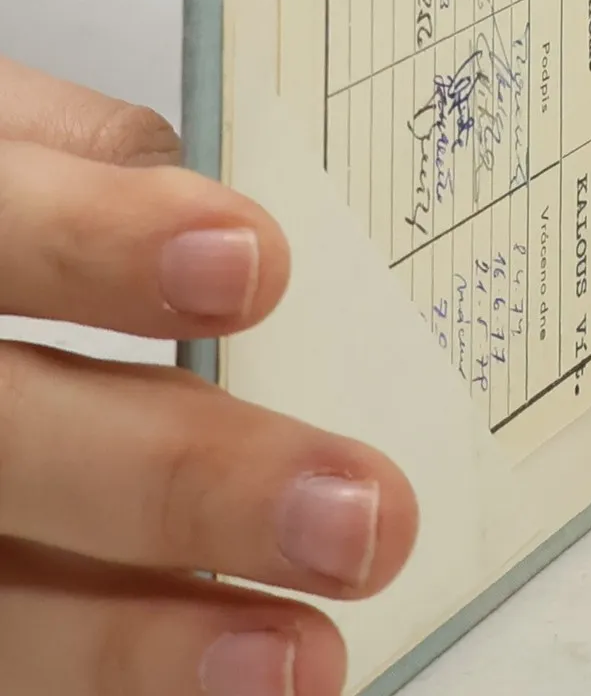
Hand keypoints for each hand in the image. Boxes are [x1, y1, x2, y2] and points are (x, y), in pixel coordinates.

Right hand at [0, 55, 417, 694]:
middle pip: (7, 446)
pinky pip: (3, 671)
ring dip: (140, 648)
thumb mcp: (4, 145)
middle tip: (359, 514)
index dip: (106, 246)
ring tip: (300, 659)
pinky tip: (231, 690)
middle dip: (181, 483)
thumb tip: (230, 208)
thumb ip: (93, 164)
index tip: (257, 266)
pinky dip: (113, 691)